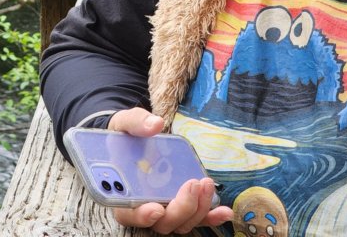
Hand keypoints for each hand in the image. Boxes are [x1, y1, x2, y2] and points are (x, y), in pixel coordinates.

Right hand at [107, 108, 233, 234]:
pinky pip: (197, 218)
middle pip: (162, 222)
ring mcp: (165, 209)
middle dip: (181, 208)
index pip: (128, 214)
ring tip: (206, 184)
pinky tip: (224, 211)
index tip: (156, 209)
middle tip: (192, 184)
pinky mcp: (182, 206)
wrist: (134, 138)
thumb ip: (136, 123)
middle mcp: (144, 207)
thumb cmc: (125, 136)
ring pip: (182, 223)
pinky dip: (210, 217)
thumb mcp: (124, 124)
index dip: (142, 216)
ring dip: (198, 209)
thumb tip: (155, 124)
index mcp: (122, 194)